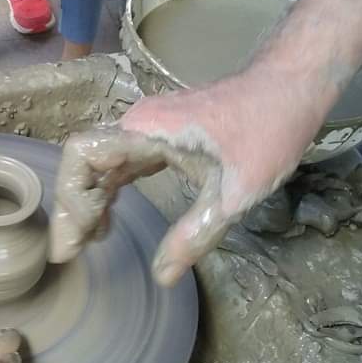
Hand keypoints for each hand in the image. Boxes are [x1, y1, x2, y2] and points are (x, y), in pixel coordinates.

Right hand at [49, 69, 329, 285]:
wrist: (291, 84)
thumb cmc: (267, 128)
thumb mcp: (234, 192)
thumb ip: (194, 236)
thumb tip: (162, 278)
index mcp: (145, 130)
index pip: (81, 156)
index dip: (70, 199)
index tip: (78, 241)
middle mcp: (137, 123)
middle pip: (82, 161)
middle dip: (73, 208)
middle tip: (72, 252)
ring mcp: (146, 126)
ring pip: (98, 162)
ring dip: (88, 200)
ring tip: (89, 241)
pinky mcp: (159, 133)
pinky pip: (118, 161)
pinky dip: (107, 190)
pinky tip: (110, 217)